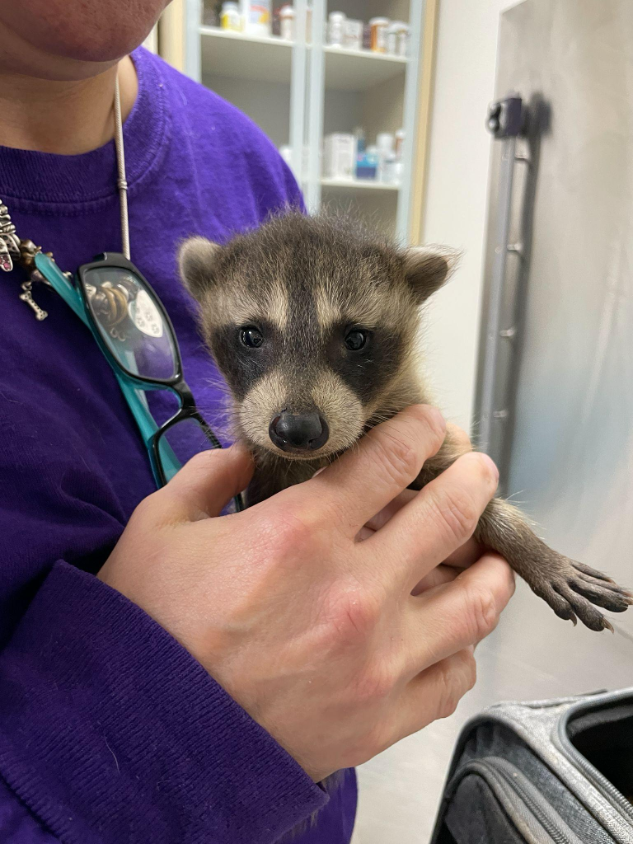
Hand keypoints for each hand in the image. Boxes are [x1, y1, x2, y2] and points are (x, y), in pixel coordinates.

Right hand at [99, 406, 514, 782]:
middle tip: (479, 472)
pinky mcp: (382, 717)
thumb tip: (245, 454)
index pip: (389, 460)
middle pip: (450, 517)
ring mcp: (379, 659)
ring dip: (491, 568)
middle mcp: (356, 589)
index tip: (429, 426)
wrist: (144, 740)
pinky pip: (452, 676)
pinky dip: (462, 647)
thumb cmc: (149, 631)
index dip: (419, 432)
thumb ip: (208, 474)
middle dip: (473, 481)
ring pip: (474, 603)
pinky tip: (454, 635)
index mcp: (302, 532)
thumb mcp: (160, 527)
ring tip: (491, 554)